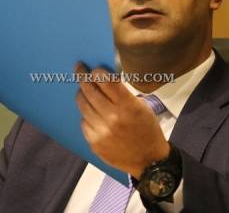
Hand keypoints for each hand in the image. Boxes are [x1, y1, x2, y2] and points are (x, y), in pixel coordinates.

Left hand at [75, 63, 169, 178]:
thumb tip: (105, 80)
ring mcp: (101, 132)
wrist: (149, 161)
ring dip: (82, 94)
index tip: (95, 69)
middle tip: (79, 69)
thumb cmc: (147, 130)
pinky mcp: (95, 143)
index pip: (106, 81)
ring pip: (83, 106)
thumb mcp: (142, 107)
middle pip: (90, 90)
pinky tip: (91, 113)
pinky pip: (84, 122)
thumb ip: (123, 94)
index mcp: (128, 106)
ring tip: (82, 90)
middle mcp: (112, 118)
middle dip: (83, 77)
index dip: (98, 72)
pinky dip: (86, 115)